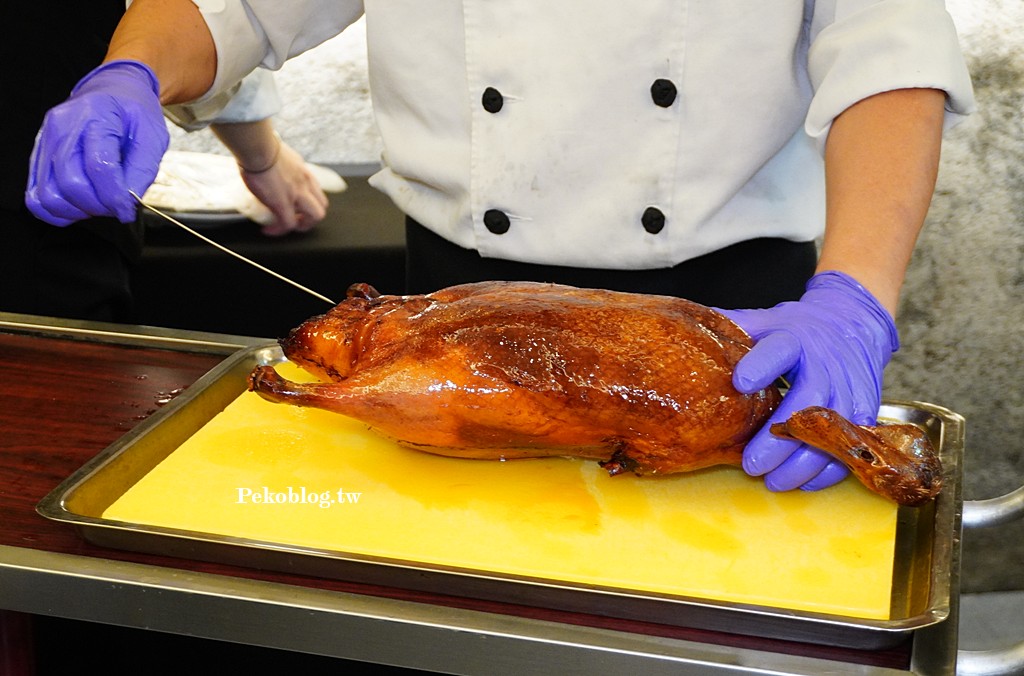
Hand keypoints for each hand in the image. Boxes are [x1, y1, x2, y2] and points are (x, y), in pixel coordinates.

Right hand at [26, 60, 168, 225]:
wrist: (112, 91)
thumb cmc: (133, 112)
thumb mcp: (153, 136)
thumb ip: (142, 170)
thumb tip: (127, 202)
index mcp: (95, 115)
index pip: (100, 166)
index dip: (116, 197)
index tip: (128, 210)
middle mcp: (62, 126)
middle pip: (71, 183)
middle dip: (98, 205)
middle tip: (116, 205)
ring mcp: (45, 141)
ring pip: (49, 195)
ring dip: (78, 210)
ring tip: (99, 203)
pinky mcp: (38, 156)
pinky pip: (36, 196)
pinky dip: (57, 211)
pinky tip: (79, 206)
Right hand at [239, 141, 329, 236]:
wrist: (257, 146)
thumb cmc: (261, 145)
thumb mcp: (278, 154)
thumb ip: (280, 164)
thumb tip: (268, 166)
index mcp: (303, 171)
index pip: (315, 191)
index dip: (308, 202)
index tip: (294, 206)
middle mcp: (305, 183)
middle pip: (322, 206)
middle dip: (310, 217)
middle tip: (294, 220)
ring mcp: (297, 194)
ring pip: (314, 217)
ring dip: (301, 225)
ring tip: (284, 227)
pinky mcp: (283, 203)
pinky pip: (288, 224)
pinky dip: (279, 231)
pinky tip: (268, 230)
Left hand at [716, 271, 898, 491]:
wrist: (852, 321)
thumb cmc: (796, 328)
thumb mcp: (764, 321)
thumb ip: (730, 330)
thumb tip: (682, 333)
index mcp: (795, 339)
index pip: (779, 349)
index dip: (761, 365)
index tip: (740, 383)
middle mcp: (826, 363)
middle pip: (807, 403)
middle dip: (779, 439)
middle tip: (751, 464)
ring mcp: (850, 388)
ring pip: (833, 433)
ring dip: (802, 463)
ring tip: (772, 482)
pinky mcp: (866, 410)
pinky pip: (852, 446)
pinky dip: (829, 470)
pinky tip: (803, 482)